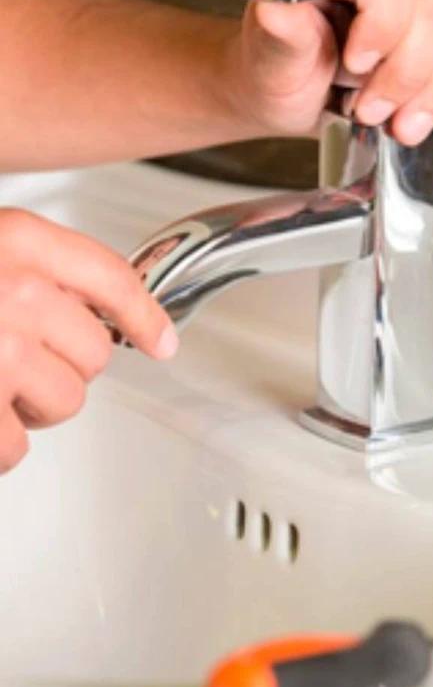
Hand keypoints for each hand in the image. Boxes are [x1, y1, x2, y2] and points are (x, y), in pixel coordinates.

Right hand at [0, 209, 178, 472]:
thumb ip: (29, 268)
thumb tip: (82, 310)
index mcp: (18, 240)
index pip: (111, 276)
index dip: (143, 316)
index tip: (162, 342)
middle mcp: (17, 291)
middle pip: (95, 351)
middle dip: (62, 366)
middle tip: (14, 363)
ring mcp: (1, 351)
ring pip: (66, 401)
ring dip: (31, 407)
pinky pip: (16, 446)